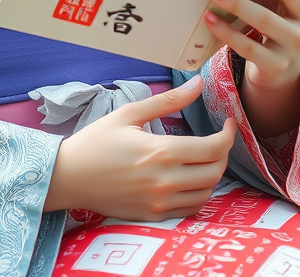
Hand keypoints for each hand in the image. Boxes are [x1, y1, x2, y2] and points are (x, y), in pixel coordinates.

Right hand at [43, 76, 236, 220]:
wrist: (69, 176)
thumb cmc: (97, 141)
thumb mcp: (130, 113)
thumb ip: (168, 100)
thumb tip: (198, 83)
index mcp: (160, 152)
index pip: (213, 148)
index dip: (228, 135)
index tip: (229, 123)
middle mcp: (164, 181)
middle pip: (215, 172)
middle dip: (223, 153)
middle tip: (218, 138)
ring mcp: (159, 202)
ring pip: (206, 193)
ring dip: (213, 174)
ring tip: (205, 157)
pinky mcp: (153, 216)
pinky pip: (190, 209)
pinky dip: (199, 194)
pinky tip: (190, 177)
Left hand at [203, 0, 299, 137]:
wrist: (283, 64)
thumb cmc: (276, 21)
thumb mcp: (279, 6)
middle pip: (268, 14)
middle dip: (238, 0)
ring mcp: (290, 51)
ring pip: (257, 30)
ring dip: (231, 13)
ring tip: (210, 1)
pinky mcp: (275, 66)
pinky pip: (248, 48)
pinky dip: (227, 33)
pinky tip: (210, 21)